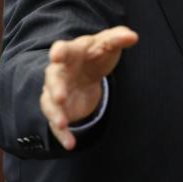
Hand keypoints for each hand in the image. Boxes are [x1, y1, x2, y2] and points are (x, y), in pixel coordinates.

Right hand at [40, 25, 138, 149]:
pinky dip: (62, 134)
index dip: (59, 52)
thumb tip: (133, 37)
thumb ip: (119, 38)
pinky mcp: (61, 110)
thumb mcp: (109, 44)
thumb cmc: (96, 54)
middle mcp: (59, 72)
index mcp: (71, 53)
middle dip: (55, 87)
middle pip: (53, 78)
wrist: (89, 70)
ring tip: (63, 123)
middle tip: (60, 96)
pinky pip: (57, 123)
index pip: (62, 49)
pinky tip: (70, 144)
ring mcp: (56, 92)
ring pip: (50, 103)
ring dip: (55, 113)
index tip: (56, 55)